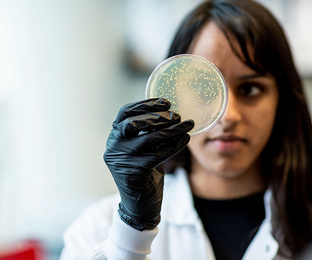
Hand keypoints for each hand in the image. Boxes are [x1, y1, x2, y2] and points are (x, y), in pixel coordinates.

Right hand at [103, 98, 193, 230]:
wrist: (140, 207)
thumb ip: (148, 132)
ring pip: (149, 138)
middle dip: (158, 117)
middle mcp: (113, 147)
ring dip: (172, 130)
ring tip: (188, 124)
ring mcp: (121, 160)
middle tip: (177, 115)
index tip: (165, 101)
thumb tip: (169, 113)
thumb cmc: (144, 174)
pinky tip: (185, 140)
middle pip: (133, 123)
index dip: (145, 104)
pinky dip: (175, 145)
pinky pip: (158, 154)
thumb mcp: (143, 149)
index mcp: (114, 137)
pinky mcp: (133, 172)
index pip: (125, 113)